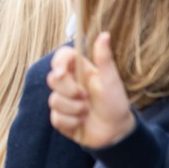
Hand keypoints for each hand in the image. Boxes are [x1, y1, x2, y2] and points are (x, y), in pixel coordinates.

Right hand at [47, 34, 134, 148]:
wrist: (116, 133)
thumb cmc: (116, 104)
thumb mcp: (111, 80)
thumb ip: (104, 58)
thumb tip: (104, 33)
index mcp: (79, 71)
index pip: (61, 57)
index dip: (58, 62)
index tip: (62, 72)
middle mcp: (69, 84)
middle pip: (52, 79)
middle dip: (69, 90)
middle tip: (85, 96)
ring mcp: (63, 101)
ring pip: (54, 100)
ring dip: (74, 109)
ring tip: (87, 112)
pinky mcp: (60, 118)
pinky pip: (56, 118)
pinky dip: (71, 122)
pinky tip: (82, 122)